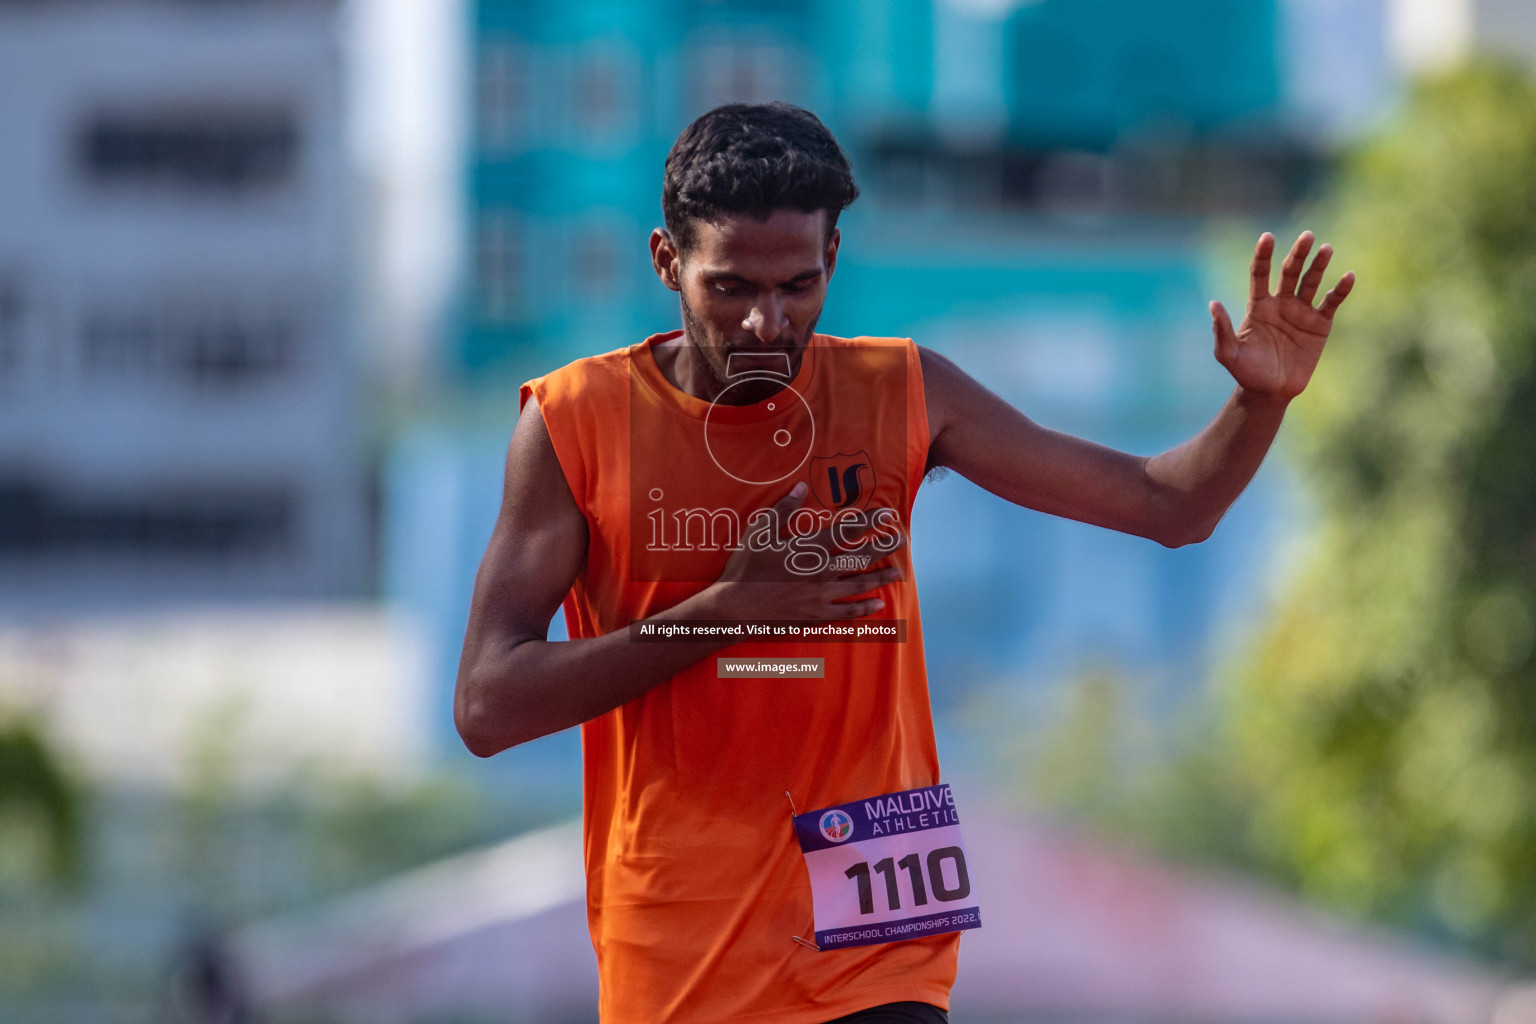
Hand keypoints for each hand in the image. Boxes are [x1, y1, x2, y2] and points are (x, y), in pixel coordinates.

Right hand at [704, 482, 904, 621]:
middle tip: (902, 537)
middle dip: (885, 545)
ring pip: (860, 584)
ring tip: (898, 571)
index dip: (872, 519)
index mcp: (810, 548)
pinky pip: (847, 612)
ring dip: (881, 576)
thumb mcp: (759, 532)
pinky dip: (865, 607)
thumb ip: (782, 509)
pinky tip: (879, 604)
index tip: (889, 512)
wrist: (735, 608)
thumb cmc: (745, 567)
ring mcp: (821, 595)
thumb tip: (800, 487)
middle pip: (862, 556)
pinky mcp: (817, 615)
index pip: (848, 530)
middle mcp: (822, 571)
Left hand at [1210, 231, 1354, 399]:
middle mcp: (1281, 303)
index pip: (1259, 274)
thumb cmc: (1246, 372)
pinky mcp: (1320, 324)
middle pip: (1289, 272)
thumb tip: (1213, 304)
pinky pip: (1331, 303)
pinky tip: (1348, 276)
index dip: (1263, 256)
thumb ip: (1222, 330)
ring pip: (1311, 282)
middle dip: (1298, 254)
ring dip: (1319, 265)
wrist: (1270, 392)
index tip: (1267, 237)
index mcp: (1258, 306)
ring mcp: (1301, 312)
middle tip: (1307, 235)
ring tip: (1326, 248)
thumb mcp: (1229, 353)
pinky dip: (1340, 290)